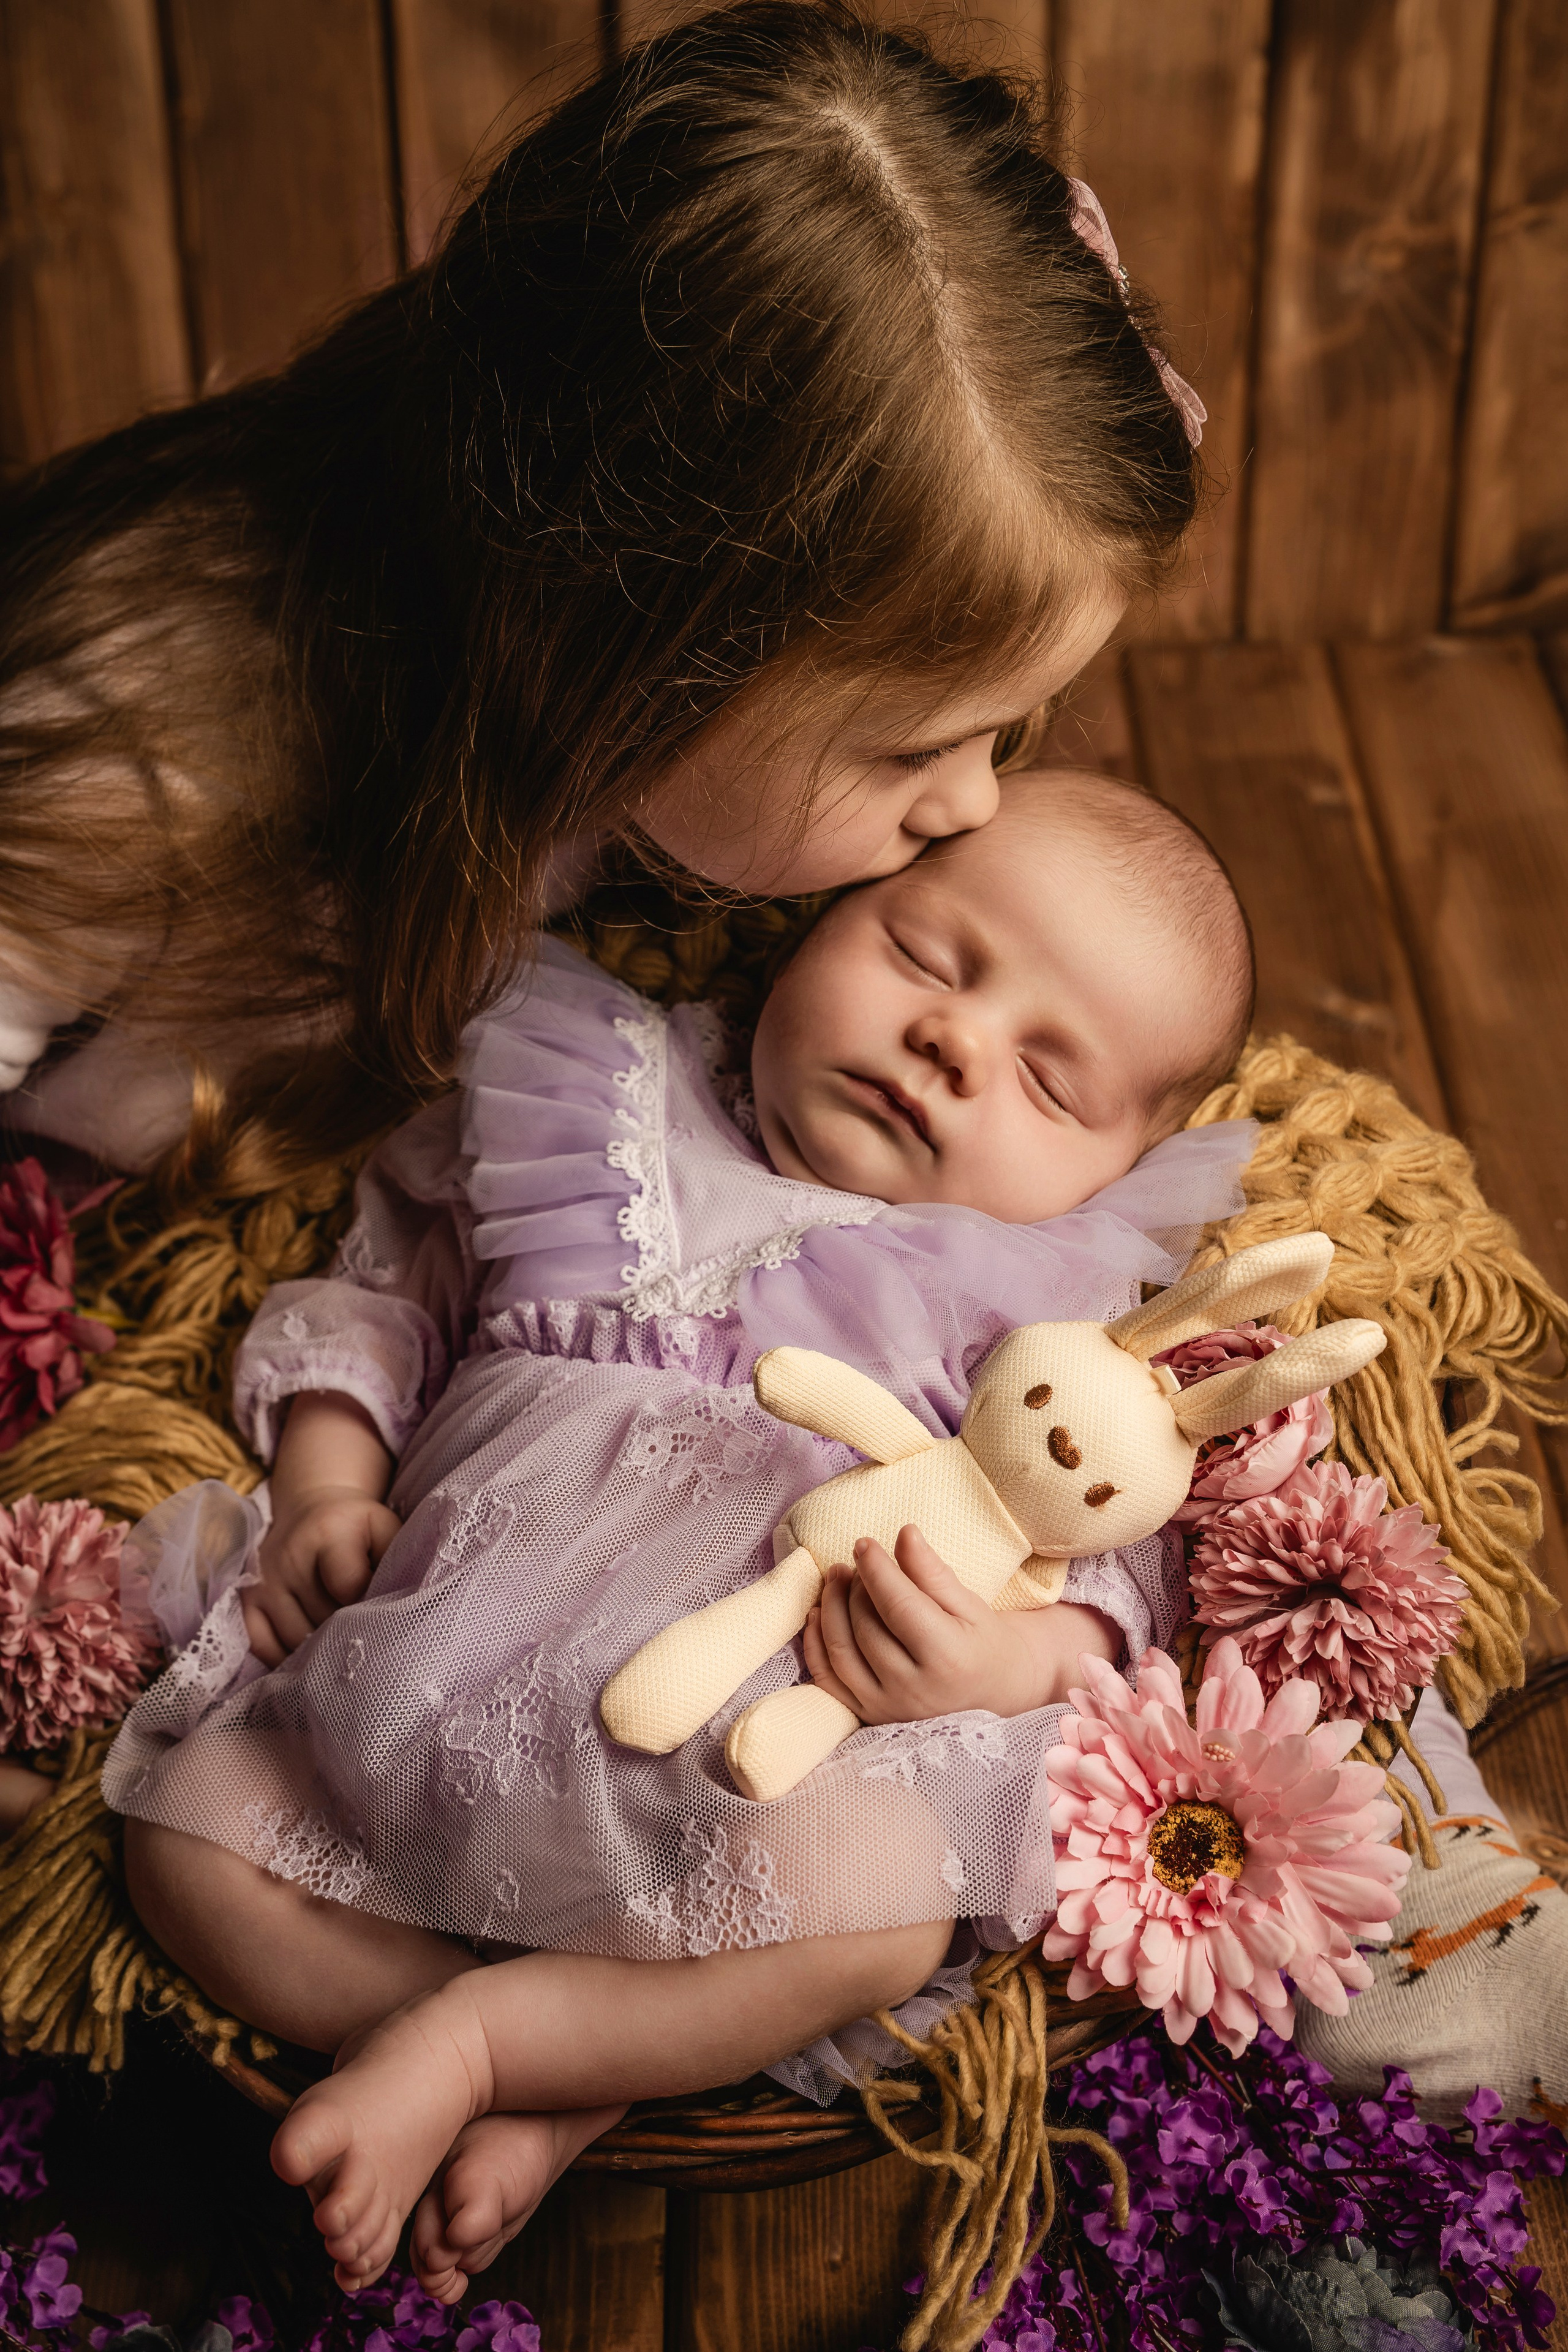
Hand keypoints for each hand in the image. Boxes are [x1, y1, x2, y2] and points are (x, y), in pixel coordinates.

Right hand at [244, 1484, 399, 1664]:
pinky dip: (285, 1658)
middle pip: (322, 1619)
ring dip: (320, 1650)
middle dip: (347, 1632)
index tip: (381, 1610)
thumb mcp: (385, 1528)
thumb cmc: (357, 1526)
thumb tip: (405, 1601)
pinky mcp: (248, 1599)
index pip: (349, 1588)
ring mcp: (264, 1581)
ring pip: (294, 1639)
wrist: (311, 1508)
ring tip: (341, 1646)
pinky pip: (262, 1644)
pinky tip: (307, 1657)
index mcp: (328, 1533)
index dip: (369, 1605)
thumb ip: (398, 1557)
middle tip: (366, 1637)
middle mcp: (288, 1557)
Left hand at [802, 1524, 1113, 1724]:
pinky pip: (829, 1681)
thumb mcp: (969, 1604)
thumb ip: (934, 1572)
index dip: (877, 1570)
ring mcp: (889, 1708)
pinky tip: (817, 1613)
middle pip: (867, 1627)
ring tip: (837, 1578)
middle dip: (855, 1587)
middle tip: (857, 1561)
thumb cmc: (982, 1642)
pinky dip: (815, 1645)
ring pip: (842, 1652)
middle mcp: (915, 1690)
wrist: (993, 1693)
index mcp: (949, 1658)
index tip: (864, 1542)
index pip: (899, 1605)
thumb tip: (905, 1533)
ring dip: (830, 1609)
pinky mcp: (870, 1716)